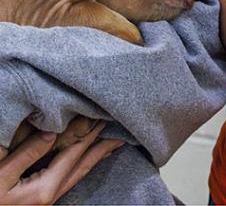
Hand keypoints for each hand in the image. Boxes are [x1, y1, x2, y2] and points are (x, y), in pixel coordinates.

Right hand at [0, 122, 123, 204]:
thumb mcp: (0, 176)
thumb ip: (27, 155)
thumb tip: (52, 133)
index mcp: (44, 188)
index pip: (74, 155)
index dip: (90, 136)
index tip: (104, 120)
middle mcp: (51, 195)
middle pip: (83, 166)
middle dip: (102, 148)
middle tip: (121, 133)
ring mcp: (47, 199)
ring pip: (79, 173)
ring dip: (96, 157)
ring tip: (111, 145)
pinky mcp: (41, 199)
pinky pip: (70, 178)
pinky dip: (82, 165)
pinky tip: (85, 161)